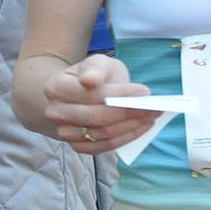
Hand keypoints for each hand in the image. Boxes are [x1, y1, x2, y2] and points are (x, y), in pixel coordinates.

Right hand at [41, 55, 155, 154]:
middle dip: (129, 112)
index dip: (119, 94)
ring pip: (103, 134)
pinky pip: (105, 146)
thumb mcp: (97, 63)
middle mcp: (56, 112)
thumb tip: (90, 80)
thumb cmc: (94, 75)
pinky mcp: (79, 146)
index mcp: (56, 87)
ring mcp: (65, 132)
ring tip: (152, 115)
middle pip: (97, 117)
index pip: (91, 95)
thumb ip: (95, 68)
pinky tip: (142, 126)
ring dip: (131, 126)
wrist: (83, 92)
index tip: (145, 92)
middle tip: (154, 107)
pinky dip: (126, 137)